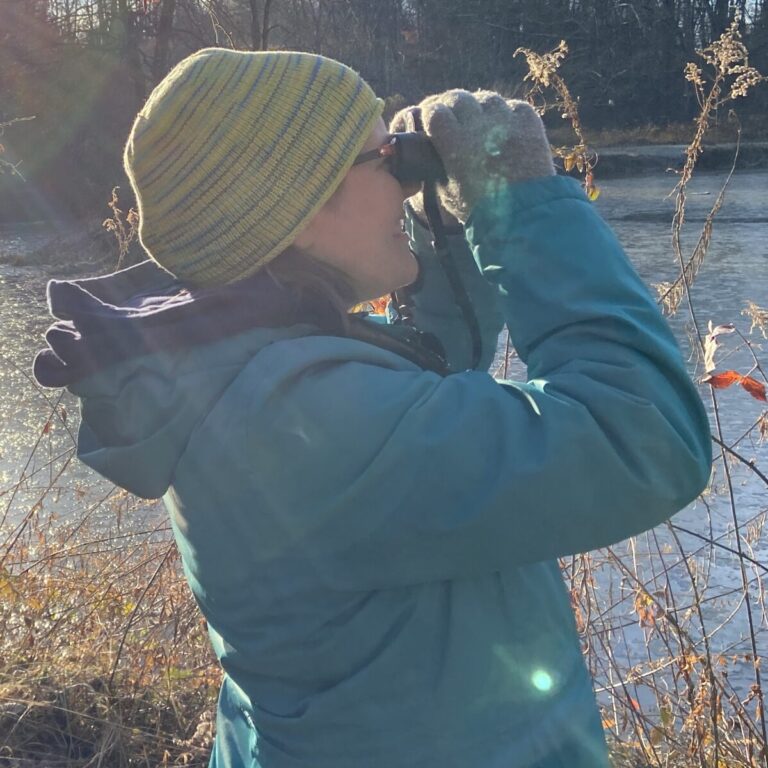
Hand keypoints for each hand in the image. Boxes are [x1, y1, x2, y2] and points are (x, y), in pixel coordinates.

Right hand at [397, 90, 554, 222]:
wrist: (523, 215)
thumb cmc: (479, 209)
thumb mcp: (446, 190)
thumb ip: (436, 164)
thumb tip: (431, 150)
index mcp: (454, 143)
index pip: (434, 111)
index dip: (431, 115)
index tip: (432, 122)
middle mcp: (478, 125)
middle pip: (457, 98)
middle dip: (451, 107)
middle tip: (453, 120)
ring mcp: (506, 120)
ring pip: (485, 99)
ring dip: (479, 109)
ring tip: (480, 126)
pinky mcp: (528, 121)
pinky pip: (512, 106)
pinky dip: (506, 115)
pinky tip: (503, 130)